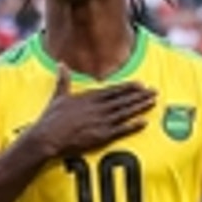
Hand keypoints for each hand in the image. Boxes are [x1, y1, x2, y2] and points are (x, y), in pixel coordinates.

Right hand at [29, 64, 155, 157]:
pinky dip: (133, 126)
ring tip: (153, 102)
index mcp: (89, 97)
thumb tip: (61, 64)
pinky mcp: (101, 136)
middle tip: (154, 91)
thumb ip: (63, 80)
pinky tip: (144, 122)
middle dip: (140, 95)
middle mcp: (97, 107)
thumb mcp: (58, 96)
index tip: (140, 84)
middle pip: (123, 100)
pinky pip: (121, 130)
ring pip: (125, 112)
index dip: (128, 87)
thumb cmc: (50, 118)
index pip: (113, 90)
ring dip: (140, 107)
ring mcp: (100, 121)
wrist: (47, 137)